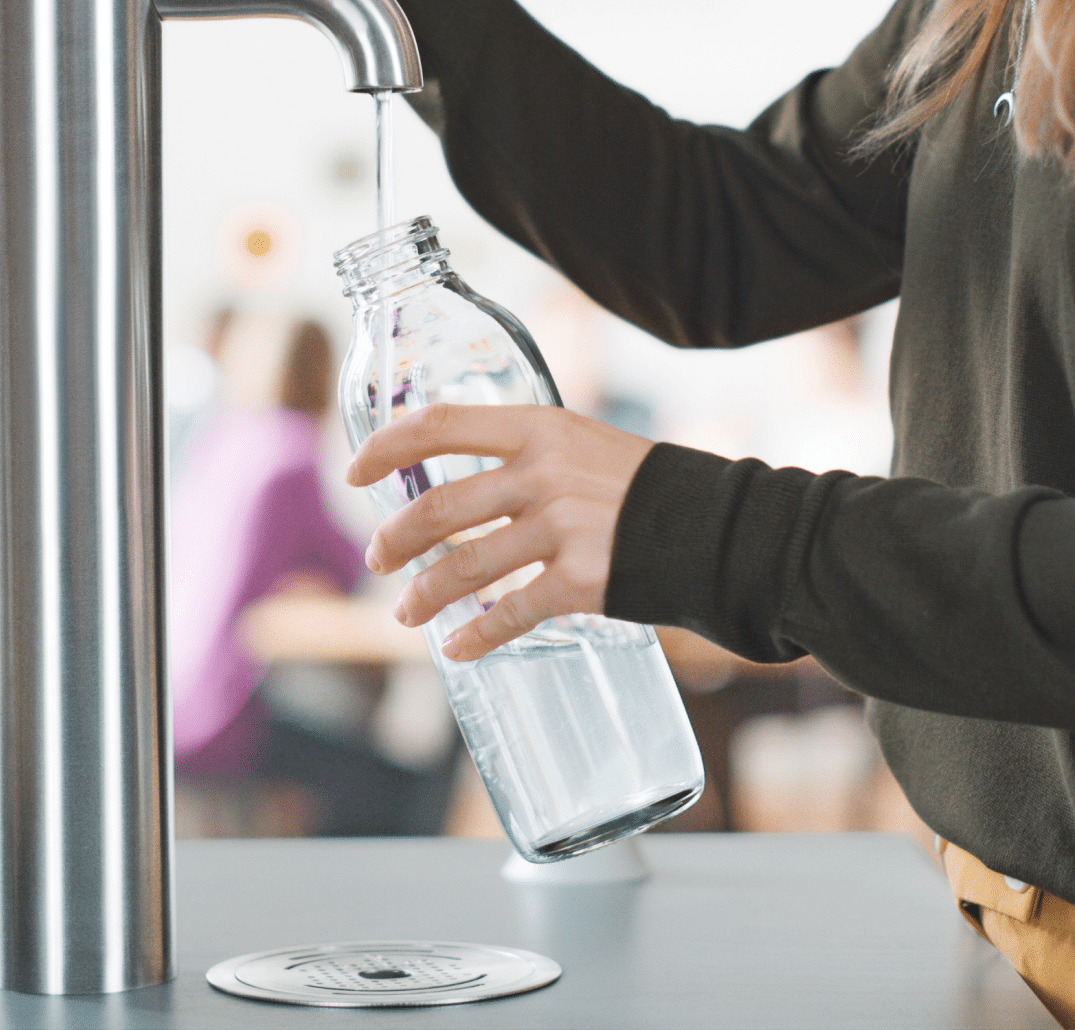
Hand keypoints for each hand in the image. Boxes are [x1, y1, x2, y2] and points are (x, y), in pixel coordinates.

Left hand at [346, 404, 654, 661]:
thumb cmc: (649, 485)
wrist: (720, 527)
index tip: (354, 471)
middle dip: (396, 538)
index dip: (387, 446)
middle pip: (439, 506)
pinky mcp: (580, 580)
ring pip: (464, 567)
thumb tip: (470, 488)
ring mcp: (561, 527)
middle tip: (379, 558)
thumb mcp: (586, 445)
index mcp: (540, 427)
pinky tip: (459, 650)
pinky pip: (510, 614)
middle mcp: (543, 472)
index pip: (442, 424)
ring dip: (424, 595)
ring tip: (406, 613)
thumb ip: (531, 458)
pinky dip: (477, 638)